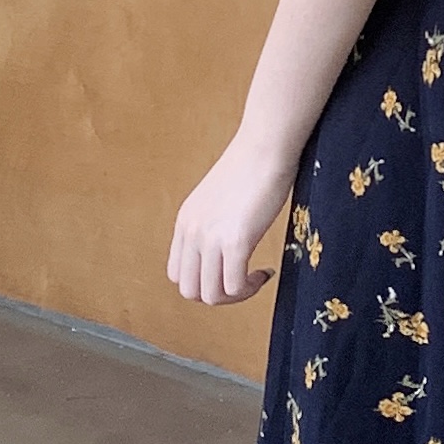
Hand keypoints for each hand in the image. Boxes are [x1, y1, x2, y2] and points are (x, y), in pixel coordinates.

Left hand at [168, 134, 294, 305]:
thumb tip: (227, 247)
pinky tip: (265, 272)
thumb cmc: (252, 166)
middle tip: (243, 281)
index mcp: (185, 222)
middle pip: (189, 291)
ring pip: (210, 296)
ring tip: (254, 278)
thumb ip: (214, 222)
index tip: (229, 270)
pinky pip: (234, 286)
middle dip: (218, 295)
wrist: (266, 147)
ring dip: (235, 296)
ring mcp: (211, 238)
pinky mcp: (235, 240)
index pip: (177, 274)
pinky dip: (250, 288)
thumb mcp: (218, 199)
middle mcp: (191, 232)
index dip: (204, 281)